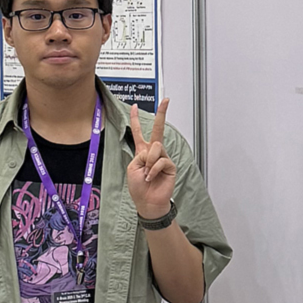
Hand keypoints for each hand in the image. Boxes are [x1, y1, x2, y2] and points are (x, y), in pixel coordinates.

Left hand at [128, 98, 176, 218]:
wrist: (148, 202)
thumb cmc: (138, 187)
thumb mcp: (132, 167)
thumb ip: (142, 154)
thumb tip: (155, 151)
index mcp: (142, 151)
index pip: (138, 132)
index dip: (136, 119)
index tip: (135, 106)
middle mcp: (153, 152)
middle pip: (157, 130)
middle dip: (161, 114)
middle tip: (166, 100)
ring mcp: (163, 158)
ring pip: (156, 148)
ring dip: (149, 162)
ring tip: (148, 174)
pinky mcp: (170, 166)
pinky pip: (161, 161)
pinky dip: (154, 169)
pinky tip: (152, 177)